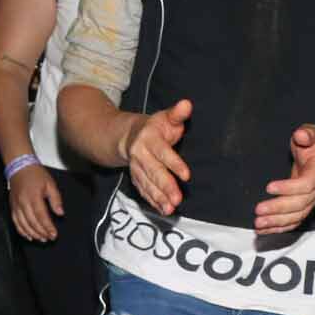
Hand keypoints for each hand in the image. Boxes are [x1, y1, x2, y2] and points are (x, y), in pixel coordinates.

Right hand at [8, 164, 63, 241]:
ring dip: (33, 234)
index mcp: (34, 197)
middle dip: (42, 233)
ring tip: (41, 239)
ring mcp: (16, 206)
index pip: (41, 216)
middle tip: (49, 238)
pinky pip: (16, 222)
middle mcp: (23, 203)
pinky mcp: (12, 207)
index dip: (48, 227)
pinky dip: (22, 231)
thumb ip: (56, 200)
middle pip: (32, 223)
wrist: (19, 167)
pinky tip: (28, 236)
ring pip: (23, 225)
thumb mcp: (50, 184)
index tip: (54, 234)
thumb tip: (60, 213)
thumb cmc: (35, 175)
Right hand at [120, 98, 191, 216]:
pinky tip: (162, 209)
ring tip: (170, 209)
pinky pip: (143, 190)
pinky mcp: (135, 177)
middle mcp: (140, 154)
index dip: (174, 164)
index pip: (163, 153)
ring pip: (147, 184)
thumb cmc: (155, 127)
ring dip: (159, 197)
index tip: (186, 176)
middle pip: (154, 172)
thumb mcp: (166, 117)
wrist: (127, 136)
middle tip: (177, 199)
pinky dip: (152, 200)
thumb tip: (187, 104)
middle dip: (166, 186)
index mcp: (149, 139)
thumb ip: (177, 113)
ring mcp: (136, 167)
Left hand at [255, 124, 314, 235]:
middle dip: (278, 209)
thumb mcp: (313, 134)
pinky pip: (294, 222)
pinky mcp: (305, 207)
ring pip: (296, 217)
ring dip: (276, 222)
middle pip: (299, 204)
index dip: (288, 188)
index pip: (306, 184)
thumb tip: (301, 134)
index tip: (268, 187)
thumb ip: (307, 133)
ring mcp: (312, 201)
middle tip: (258, 210)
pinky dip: (279, 228)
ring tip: (258, 224)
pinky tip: (263, 230)